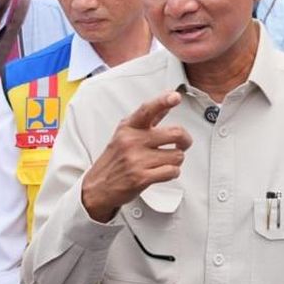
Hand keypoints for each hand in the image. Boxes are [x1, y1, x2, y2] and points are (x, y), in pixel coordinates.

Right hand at [81, 91, 191, 221]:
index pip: (147, 109)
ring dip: (176, 160)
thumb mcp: (125, 134)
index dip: (163, 101)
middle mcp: (132, 141)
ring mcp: (136, 160)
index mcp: (128, 127)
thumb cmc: (114, 160)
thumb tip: (166, 103)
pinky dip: (172, 173)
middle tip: (183, 144)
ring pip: (177, 155)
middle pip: (175, 133)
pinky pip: (172, 171)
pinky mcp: (141, 177)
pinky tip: (162, 172)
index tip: (175, 97)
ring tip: (165, 162)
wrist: (98, 187)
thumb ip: (148, 119)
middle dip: (185, 141)